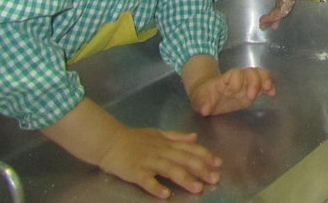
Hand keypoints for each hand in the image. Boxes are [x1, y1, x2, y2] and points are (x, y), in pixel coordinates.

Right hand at [98, 126, 221, 198]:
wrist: (109, 140)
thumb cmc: (134, 138)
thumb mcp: (158, 133)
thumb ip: (177, 136)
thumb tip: (195, 136)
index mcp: (167, 142)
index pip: (190, 148)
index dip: (205, 155)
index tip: (218, 163)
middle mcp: (161, 151)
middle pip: (184, 159)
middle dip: (201, 169)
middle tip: (214, 178)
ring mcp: (148, 161)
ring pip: (169, 169)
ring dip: (184, 178)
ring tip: (197, 188)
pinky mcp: (134, 171)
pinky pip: (146, 180)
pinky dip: (156, 186)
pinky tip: (165, 194)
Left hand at [187, 66, 275, 116]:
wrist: (207, 94)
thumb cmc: (203, 96)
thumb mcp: (199, 100)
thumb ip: (203, 103)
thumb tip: (205, 109)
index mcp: (225, 80)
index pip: (235, 74)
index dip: (237, 81)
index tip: (233, 90)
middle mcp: (238, 80)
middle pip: (250, 73)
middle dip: (254, 82)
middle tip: (252, 95)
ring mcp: (246, 84)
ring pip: (259, 76)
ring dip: (265, 81)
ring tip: (269, 90)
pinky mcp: (251, 90)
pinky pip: (263, 84)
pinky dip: (270, 86)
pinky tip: (272, 93)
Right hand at [258, 0, 300, 28]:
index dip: (280, 9)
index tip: (273, 18)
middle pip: (286, 6)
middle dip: (277, 17)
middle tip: (270, 25)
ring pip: (284, 10)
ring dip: (273, 18)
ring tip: (263, 24)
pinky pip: (282, 9)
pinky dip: (273, 16)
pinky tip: (264, 19)